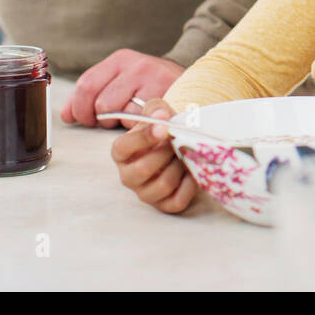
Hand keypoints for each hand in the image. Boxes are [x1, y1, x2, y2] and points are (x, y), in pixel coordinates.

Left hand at [61, 48, 183, 128]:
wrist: (195, 84)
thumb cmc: (152, 88)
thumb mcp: (121, 82)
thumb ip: (92, 96)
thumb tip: (66, 115)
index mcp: (121, 59)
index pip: (86, 84)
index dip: (79, 107)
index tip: (83, 119)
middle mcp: (136, 65)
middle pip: (99, 101)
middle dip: (97, 118)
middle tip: (105, 122)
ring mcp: (153, 80)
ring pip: (117, 112)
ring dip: (120, 122)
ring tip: (131, 118)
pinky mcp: (166, 96)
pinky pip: (138, 121)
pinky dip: (138, 126)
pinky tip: (145, 120)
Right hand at [111, 99, 196, 214]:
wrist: (179, 146)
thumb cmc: (164, 130)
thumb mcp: (158, 114)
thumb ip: (156, 109)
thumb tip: (161, 115)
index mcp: (122, 152)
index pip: (123, 147)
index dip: (143, 138)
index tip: (164, 127)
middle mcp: (128, 176)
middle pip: (144, 168)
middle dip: (167, 152)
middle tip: (179, 141)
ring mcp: (145, 193)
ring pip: (163, 184)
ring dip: (180, 167)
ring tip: (185, 154)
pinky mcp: (164, 205)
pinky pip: (178, 200)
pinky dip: (190, 185)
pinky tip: (193, 171)